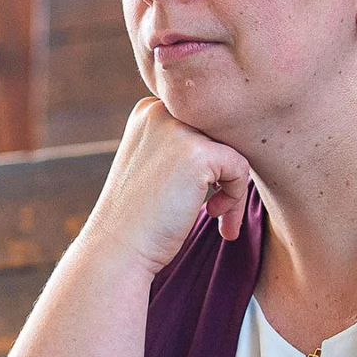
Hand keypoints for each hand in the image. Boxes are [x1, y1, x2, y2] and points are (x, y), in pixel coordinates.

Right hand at [82, 98, 253, 277]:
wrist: (117, 247)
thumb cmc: (139, 215)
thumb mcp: (155, 164)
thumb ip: (184, 144)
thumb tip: (237, 139)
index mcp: (149, 110)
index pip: (203, 122)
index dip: (211, 159)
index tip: (202, 193)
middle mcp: (160, 111)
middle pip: (221, 133)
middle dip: (224, 173)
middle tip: (216, 210)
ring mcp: (177, 130)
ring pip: (233, 150)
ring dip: (233, 188)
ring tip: (216, 216)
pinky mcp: (197, 154)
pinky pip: (240, 168)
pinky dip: (235, 198)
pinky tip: (213, 214)